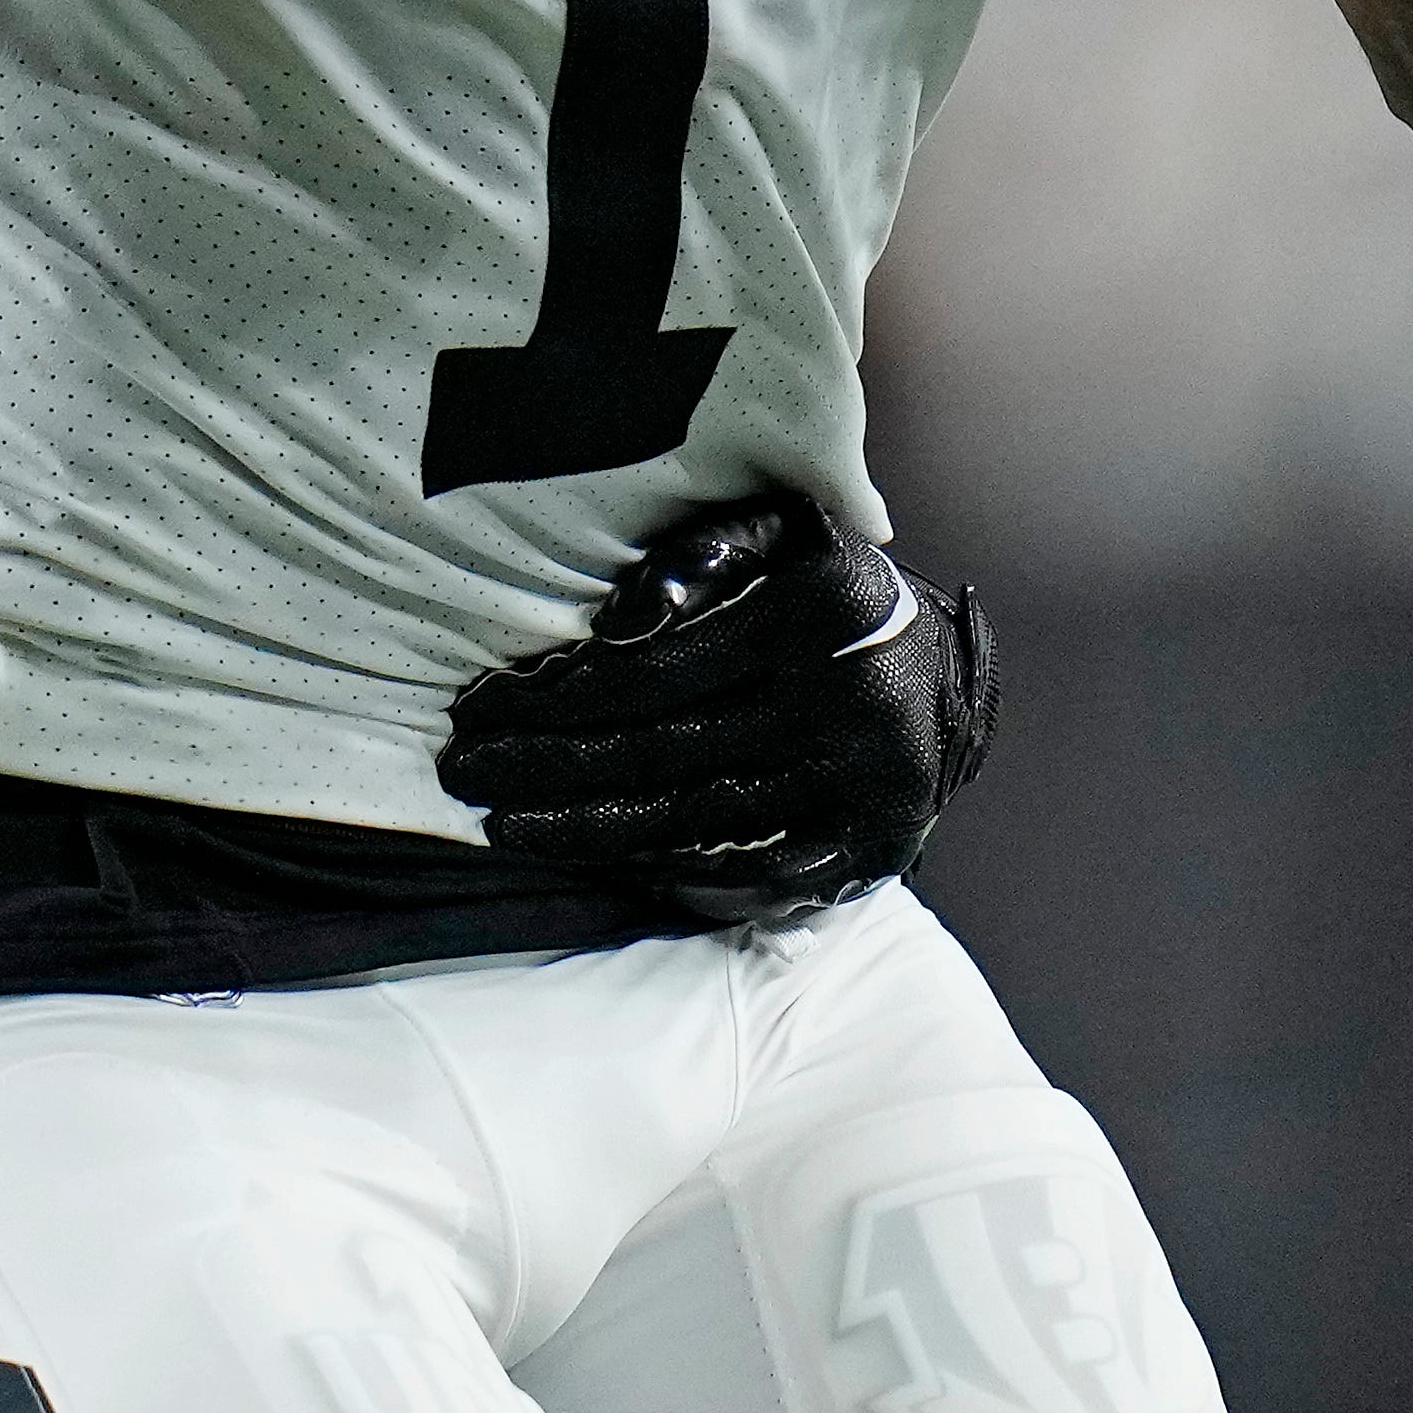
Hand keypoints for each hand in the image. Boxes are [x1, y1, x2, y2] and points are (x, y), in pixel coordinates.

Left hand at [433, 483, 992, 922]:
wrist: (947, 671)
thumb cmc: (830, 591)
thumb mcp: (784, 533)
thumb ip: (703, 554)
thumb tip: (621, 622)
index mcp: (810, 613)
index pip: (653, 671)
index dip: (556, 698)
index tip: (479, 712)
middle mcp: (844, 697)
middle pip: (663, 751)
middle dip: (549, 770)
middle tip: (465, 776)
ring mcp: (864, 778)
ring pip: (699, 817)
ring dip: (594, 831)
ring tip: (513, 828)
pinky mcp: (880, 838)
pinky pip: (766, 872)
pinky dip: (689, 879)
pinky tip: (618, 871)